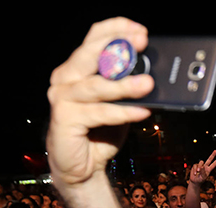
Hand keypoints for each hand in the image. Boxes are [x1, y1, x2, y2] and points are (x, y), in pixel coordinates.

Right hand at [46, 18, 153, 189]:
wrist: (81, 168)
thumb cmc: (99, 133)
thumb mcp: (119, 104)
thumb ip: (127, 87)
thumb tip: (153, 76)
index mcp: (77, 68)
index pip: (94, 38)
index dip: (116, 30)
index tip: (139, 31)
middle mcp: (65, 78)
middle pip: (90, 54)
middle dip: (118, 46)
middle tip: (141, 43)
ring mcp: (62, 97)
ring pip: (96, 85)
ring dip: (124, 84)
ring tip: (148, 83)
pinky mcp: (64, 118)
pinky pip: (99, 112)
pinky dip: (123, 112)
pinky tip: (142, 111)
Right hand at [190, 150, 215, 184]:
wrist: (195, 181)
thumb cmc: (200, 180)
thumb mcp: (203, 177)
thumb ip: (203, 172)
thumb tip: (202, 166)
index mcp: (209, 169)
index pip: (213, 164)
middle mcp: (205, 166)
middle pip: (209, 159)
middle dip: (212, 155)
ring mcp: (200, 165)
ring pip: (201, 162)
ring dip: (199, 167)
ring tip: (198, 172)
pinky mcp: (195, 166)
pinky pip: (195, 165)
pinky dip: (194, 169)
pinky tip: (194, 173)